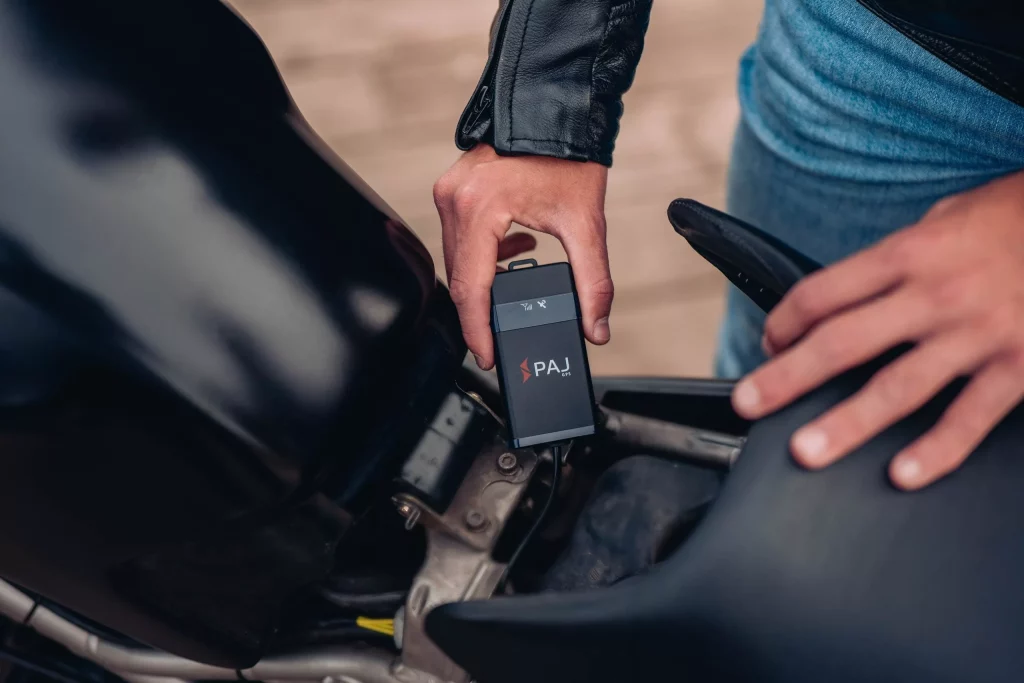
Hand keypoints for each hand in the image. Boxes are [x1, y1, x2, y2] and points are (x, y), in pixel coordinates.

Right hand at [433, 144, 612, 368]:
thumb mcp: (586, 224)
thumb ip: (593, 283)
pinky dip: (481, 255)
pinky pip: (459, 236)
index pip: (472, 287)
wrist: (556, 105)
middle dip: (479, 312)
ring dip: (482, 282)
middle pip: (460, 277)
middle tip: (497, 339)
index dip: (478, 330)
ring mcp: (449, 191)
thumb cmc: (568, 154)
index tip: (488, 356)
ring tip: (513, 293)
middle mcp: (455, 200)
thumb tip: (597, 328)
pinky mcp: (454, 187)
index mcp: (480, 209)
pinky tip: (514, 251)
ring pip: (457, 258)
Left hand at [731, 171, 1023, 489]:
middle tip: (749, 404)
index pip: (824, 293)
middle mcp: (935, 296)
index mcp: (909, 254)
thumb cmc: (1012, 218)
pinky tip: (903, 474)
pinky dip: (936, 449)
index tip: (769, 343)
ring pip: (897, 388)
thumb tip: (845, 295)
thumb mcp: (944, 217)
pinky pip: (970, 417)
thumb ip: (895, 259)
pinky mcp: (1020, 367)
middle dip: (788, 377)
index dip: (784, 321)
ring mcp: (977, 334)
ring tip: (807, 451)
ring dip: (847, 424)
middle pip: (843, 343)